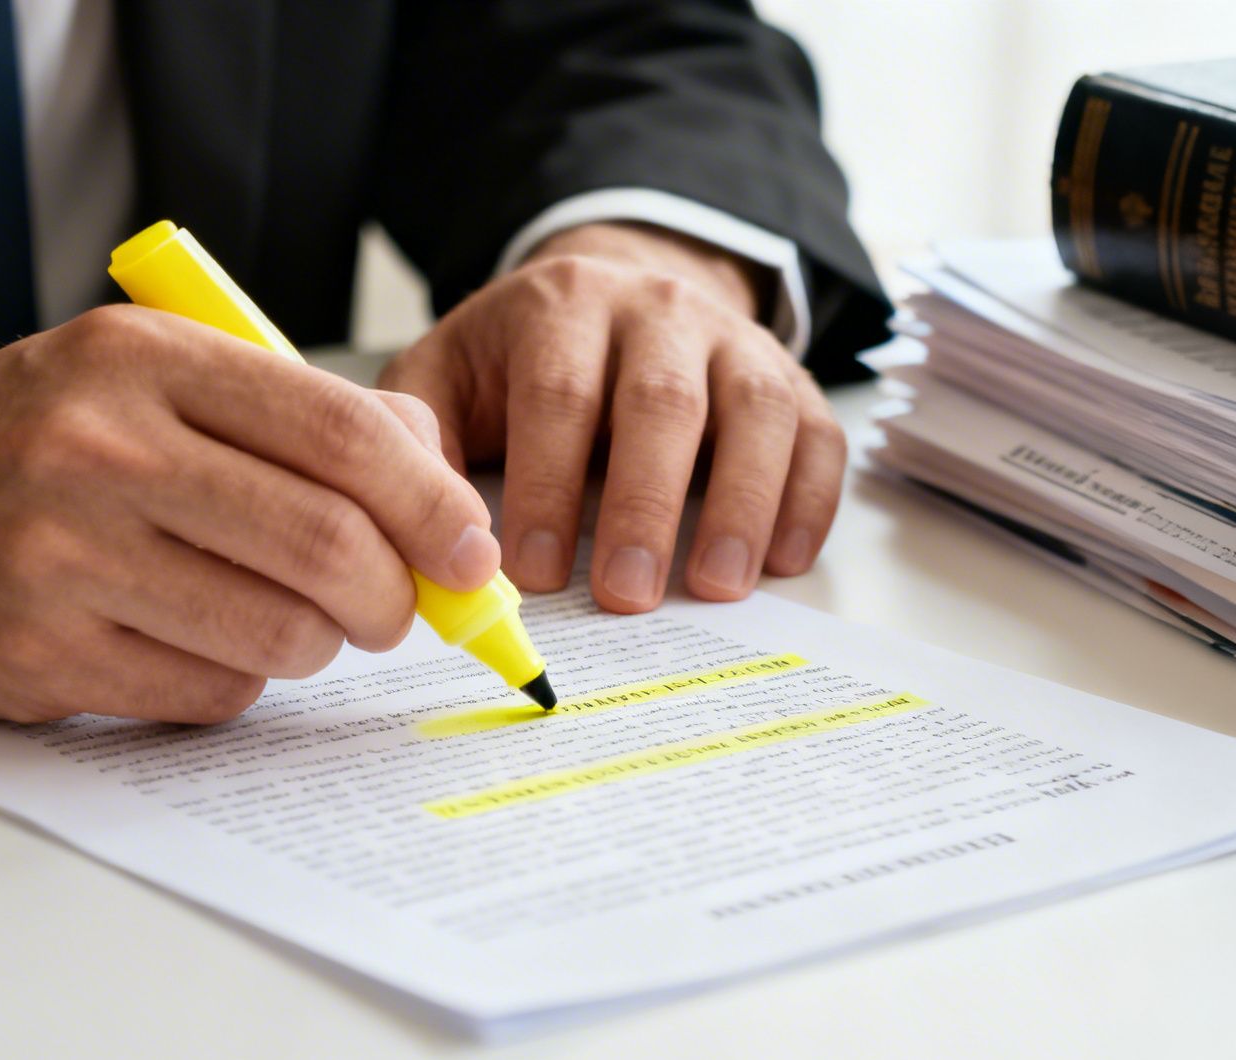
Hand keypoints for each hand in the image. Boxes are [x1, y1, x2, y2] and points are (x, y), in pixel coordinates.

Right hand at [0, 306, 497, 722]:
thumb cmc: (26, 439)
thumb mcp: (146, 376)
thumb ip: (290, 414)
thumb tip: (437, 482)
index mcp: (145, 360)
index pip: (344, 434)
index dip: (436, 503)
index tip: (472, 549)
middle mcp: (102, 449)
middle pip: (329, 545)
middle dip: (396, 596)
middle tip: (397, 607)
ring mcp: (63, 557)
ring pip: (281, 633)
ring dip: (321, 644)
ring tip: (299, 622)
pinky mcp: (40, 654)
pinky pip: (211, 690)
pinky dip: (241, 679)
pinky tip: (205, 642)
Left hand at [377, 222, 844, 613]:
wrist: (613, 289)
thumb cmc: (521, 359)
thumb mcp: (447, 373)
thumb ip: (420, 438)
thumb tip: (423, 528)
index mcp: (564, 307)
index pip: (559, 394)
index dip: (550, 485)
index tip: (537, 571)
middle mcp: (658, 311)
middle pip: (662, 402)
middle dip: (645, 505)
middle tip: (627, 595)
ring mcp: (733, 341)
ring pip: (755, 412)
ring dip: (741, 503)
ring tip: (716, 587)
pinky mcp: (788, 377)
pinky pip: (815, 433)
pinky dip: (809, 499)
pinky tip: (784, 560)